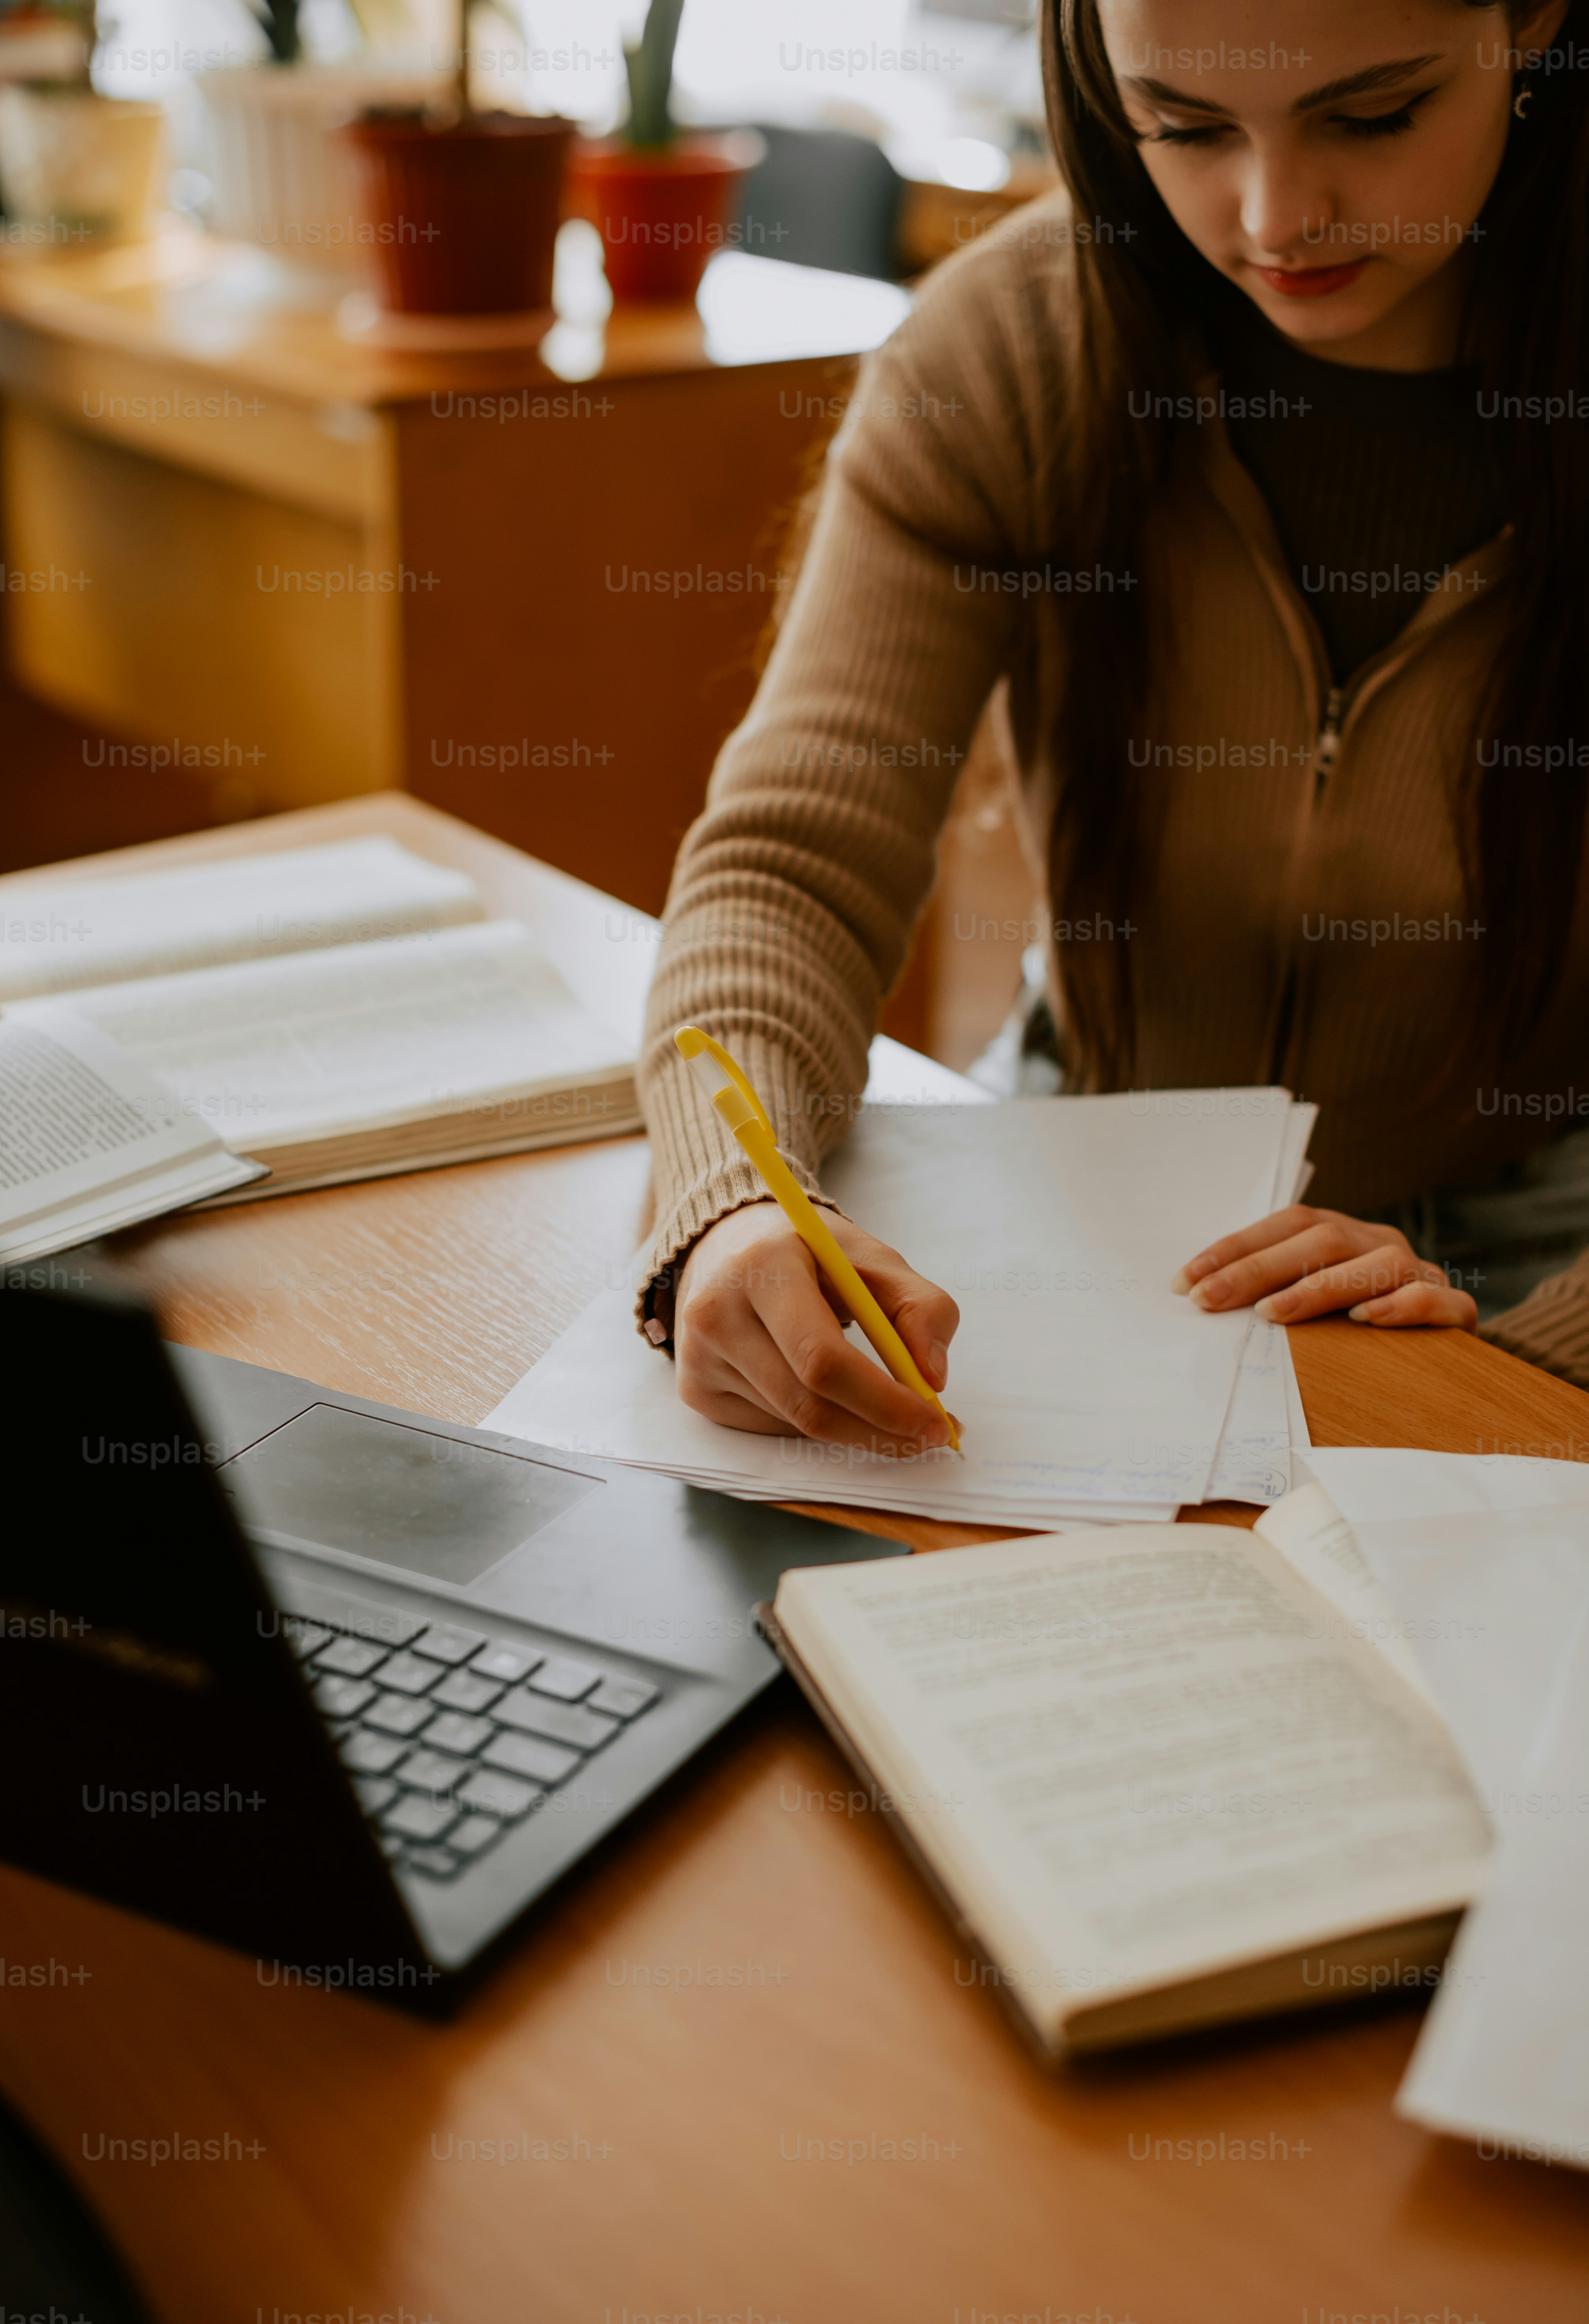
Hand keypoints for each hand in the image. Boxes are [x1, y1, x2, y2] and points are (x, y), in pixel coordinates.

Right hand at [672, 1200, 960, 1450]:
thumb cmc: (808, 1253)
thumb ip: (920, 1306)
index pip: (823, 1357)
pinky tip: (824, 1392)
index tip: (933, 1421)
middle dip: (878, 1429)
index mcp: (764, 1266)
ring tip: (885, 1409)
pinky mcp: (695, 1388)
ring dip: (852, 1427)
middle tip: (925, 1437)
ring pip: (793, 1423)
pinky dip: (813, 1422)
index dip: (884, 1401)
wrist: (727, 1242)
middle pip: (808, 1403)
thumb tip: (932, 1377)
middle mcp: (717, 1313)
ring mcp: (698, 1356)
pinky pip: (770, 1427)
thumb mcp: (872, 1259)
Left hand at [1172, 1204, 1477, 1330]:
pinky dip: (1401, 1307)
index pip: (1284, 1225)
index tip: (1185, 1283)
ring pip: (1377, 1263)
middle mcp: (1379, 1243)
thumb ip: (1273, 1295)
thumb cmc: (1355, 1331)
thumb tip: (1202, 1302)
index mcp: (1341, 1233)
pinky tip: (1364, 1321)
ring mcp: (1420, 1273)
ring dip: (1320, 1287)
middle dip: (1258, 1269)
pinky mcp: (1454, 1309)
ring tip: (1272, 1314)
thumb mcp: (1310, 1306)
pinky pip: (1435, 1300)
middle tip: (1210, 1300)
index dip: (1233, 1250)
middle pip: (1321, 1240)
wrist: (1439, 1356)